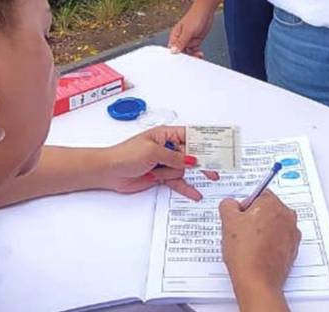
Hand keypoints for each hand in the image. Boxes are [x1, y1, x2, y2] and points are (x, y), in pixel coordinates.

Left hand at [96, 126, 218, 200]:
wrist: (109, 172)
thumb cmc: (125, 155)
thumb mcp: (152, 152)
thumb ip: (174, 156)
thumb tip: (192, 159)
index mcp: (164, 134)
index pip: (189, 135)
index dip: (204, 140)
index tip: (219, 145)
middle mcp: (166, 147)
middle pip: (190, 153)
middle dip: (202, 160)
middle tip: (218, 166)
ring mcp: (164, 162)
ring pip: (183, 169)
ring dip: (186, 174)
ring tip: (196, 177)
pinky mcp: (160, 176)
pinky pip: (177, 182)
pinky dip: (186, 187)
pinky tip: (196, 193)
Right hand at [168, 4, 214, 58]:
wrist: (206, 12)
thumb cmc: (195, 17)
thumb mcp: (188, 31)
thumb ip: (181, 42)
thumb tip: (173, 50)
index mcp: (175, 35)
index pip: (172, 49)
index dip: (176, 55)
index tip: (181, 59)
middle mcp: (181, 39)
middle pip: (181, 52)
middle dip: (186, 56)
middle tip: (192, 58)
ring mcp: (188, 40)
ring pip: (188, 52)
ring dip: (192, 55)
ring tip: (197, 55)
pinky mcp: (195, 41)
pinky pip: (194, 50)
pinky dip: (197, 53)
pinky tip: (200, 53)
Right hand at [220, 191, 300, 305]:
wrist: (257, 281)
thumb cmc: (245, 252)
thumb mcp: (228, 221)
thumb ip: (228, 205)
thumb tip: (231, 204)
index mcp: (272, 204)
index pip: (258, 195)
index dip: (244, 207)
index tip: (239, 218)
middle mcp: (287, 216)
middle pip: (267, 209)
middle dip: (254, 218)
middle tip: (241, 232)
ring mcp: (292, 233)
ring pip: (273, 225)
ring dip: (262, 230)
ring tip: (249, 244)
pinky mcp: (292, 249)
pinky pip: (279, 239)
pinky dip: (270, 243)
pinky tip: (258, 252)